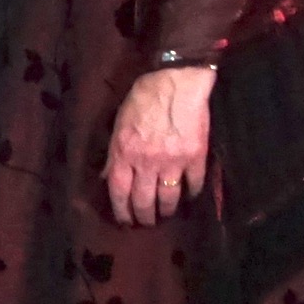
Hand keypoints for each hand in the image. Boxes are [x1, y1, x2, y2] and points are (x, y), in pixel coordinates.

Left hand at [104, 65, 212, 226]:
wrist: (176, 81)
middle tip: (146, 222)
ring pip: (168, 198)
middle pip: (143, 201)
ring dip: (166, 211)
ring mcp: (173, 162)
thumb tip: (108, 176)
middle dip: (143, 216)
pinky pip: (193, 185)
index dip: (120, 210)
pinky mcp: (195, 158)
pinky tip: (188, 197)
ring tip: (165, 214)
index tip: (124, 220)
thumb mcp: (119, 123)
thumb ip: (114, 152)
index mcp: (124, 152)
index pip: (118, 191)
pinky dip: (191, 194)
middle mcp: (146, 162)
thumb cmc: (144, 98)